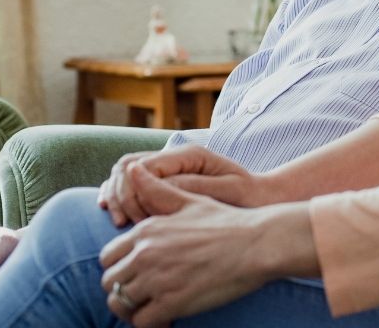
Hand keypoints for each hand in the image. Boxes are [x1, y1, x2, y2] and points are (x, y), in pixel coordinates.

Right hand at [99, 146, 265, 225]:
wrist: (262, 198)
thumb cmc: (249, 196)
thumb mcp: (227, 191)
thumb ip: (192, 186)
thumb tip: (157, 186)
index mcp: (190, 155)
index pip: (145, 165)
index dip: (133, 191)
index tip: (137, 219)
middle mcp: (176, 157)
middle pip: (128, 165)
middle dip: (120, 194)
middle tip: (124, 223)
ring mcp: (169, 167)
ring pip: (125, 173)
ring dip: (116, 196)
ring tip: (120, 223)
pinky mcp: (165, 181)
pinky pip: (132, 183)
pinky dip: (120, 197)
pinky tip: (115, 215)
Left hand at [99, 166, 313, 326]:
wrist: (257, 243)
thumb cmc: (227, 221)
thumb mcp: (190, 199)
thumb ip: (157, 190)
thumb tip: (132, 169)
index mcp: (146, 230)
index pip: (108, 257)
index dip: (120, 268)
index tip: (138, 274)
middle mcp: (146, 253)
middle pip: (109, 282)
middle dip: (123, 290)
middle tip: (145, 294)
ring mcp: (157, 279)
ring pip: (120, 304)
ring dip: (133, 308)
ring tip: (153, 307)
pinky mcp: (172, 302)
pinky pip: (142, 322)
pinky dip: (151, 323)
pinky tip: (167, 318)